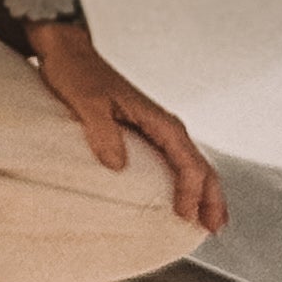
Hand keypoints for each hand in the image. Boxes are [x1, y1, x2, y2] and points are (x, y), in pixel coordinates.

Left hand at [23, 22, 226, 233]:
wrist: (67, 51)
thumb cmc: (75, 73)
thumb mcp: (86, 103)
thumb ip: (103, 132)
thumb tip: (119, 166)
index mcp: (158, 120)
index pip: (188, 162)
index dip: (191, 192)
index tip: (184, 217)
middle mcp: (164, 125)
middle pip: (201, 165)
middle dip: (211, 198)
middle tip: (213, 230)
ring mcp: (156, 129)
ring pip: (192, 164)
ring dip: (203, 193)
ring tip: (207, 223)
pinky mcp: (144, 133)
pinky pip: (175, 162)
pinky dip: (186, 183)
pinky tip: (181, 200)